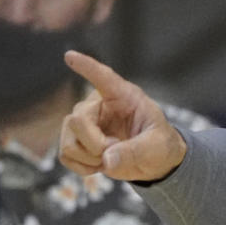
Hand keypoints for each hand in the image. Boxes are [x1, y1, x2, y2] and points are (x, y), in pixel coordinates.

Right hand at [59, 51, 186, 182]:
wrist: (155, 162)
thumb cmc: (160, 144)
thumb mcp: (158, 145)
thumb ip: (136, 151)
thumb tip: (107, 160)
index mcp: (122, 96)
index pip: (103, 77)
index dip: (86, 67)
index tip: (70, 56)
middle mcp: (98, 106)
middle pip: (77, 121)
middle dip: (96, 144)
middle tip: (116, 149)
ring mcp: (84, 124)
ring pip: (68, 142)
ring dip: (90, 158)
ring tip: (111, 158)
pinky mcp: (76, 142)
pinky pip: (65, 156)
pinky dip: (82, 167)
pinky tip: (99, 166)